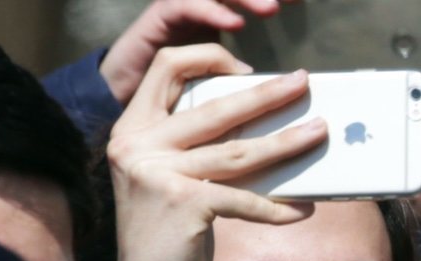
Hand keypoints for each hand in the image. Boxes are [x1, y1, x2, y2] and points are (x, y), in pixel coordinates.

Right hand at [99, 0, 282, 106]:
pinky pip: (186, 5)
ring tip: (272, 9)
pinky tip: (233, 23)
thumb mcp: (215, 81)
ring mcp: (182, 4)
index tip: (304, 2)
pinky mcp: (161, 14)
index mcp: (220, 13)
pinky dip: (211, 11)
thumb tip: (282, 91)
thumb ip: (243, 79)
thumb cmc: (169, 91)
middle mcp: (203, 4)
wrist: (116, 90)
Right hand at [99, 44, 323, 260]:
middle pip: (216, 106)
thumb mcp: (168, 180)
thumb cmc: (165, 238)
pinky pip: (245, 199)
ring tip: (318, 134)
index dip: (207, 58)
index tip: (246, 70)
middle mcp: (139, 145)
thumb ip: (193, 148)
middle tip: (303, 85)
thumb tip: (258, 126)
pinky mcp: (183, 204)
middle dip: (267, 95)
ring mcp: (158, 173)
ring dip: (287, 143)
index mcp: (133, 130)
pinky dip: (277, 206)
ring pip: (239, 151)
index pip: (166, 67)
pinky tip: (303, 209)